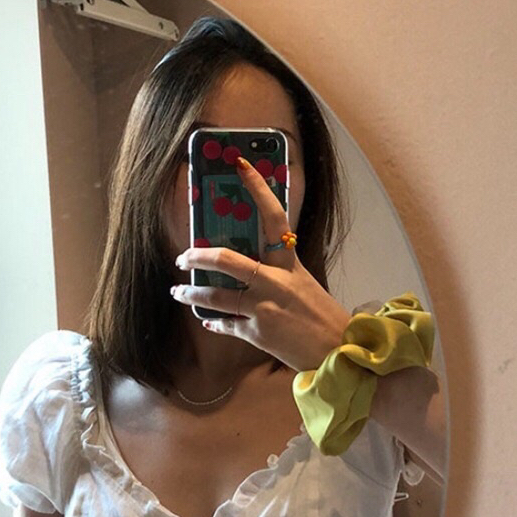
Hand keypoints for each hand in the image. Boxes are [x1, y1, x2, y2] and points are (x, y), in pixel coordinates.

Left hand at [171, 156, 351, 372]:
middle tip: (183, 256)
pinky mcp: (257, 332)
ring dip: (192, 293)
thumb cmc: (324, 317)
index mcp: (290, 264)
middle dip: (198, 256)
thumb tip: (252, 270)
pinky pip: (225, 324)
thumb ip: (280, 274)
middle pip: (227, 259)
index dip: (257, 188)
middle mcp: (275, 282)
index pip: (274, 217)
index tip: (240, 165)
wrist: (339, 352)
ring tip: (178, 291)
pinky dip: (214, 323)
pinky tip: (208, 322)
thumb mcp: (304, 285)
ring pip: (216, 296)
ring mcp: (263, 308)